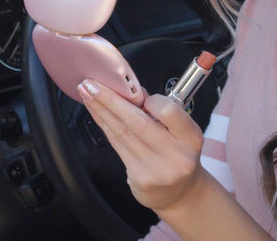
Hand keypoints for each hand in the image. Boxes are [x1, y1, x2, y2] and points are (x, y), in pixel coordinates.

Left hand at [78, 79, 205, 211]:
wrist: (180, 192)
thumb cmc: (178, 151)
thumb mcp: (180, 130)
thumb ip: (160, 111)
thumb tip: (133, 91)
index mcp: (190, 137)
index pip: (169, 112)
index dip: (151, 100)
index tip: (136, 91)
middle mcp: (176, 156)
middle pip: (138, 123)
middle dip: (111, 100)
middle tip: (90, 84)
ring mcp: (156, 170)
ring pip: (123, 133)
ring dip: (101, 110)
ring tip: (86, 93)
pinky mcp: (139, 179)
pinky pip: (117, 145)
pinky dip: (104, 125)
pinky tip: (95, 112)